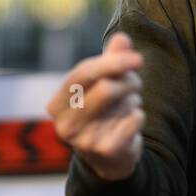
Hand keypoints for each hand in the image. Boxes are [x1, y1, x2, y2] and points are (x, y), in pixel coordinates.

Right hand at [47, 33, 145, 181]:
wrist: (109, 158)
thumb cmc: (102, 111)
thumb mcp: (103, 83)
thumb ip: (111, 59)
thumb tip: (122, 38)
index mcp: (56, 105)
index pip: (83, 73)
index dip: (112, 62)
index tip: (138, 58)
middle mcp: (64, 125)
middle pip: (106, 88)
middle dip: (128, 81)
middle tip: (135, 83)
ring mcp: (84, 141)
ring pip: (122, 102)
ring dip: (133, 98)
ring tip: (128, 105)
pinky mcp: (106, 151)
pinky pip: (135, 119)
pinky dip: (139, 116)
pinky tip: (130, 124)